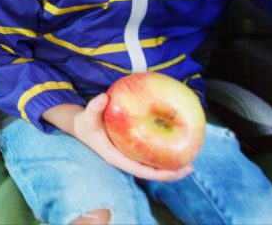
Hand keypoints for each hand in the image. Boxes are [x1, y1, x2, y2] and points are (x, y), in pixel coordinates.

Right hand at [73, 94, 192, 181]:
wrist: (80, 126)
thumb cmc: (85, 123)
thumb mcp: (86, 116)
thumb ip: (94, 107)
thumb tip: (104, 97)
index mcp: (116, 157)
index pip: (140, 171)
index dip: (158, 174)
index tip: (174, 173)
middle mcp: (125, 159)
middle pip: (151, 172)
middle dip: (171, 173)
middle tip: (191, 167)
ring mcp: (129, 155)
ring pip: (153, 165)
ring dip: (171, 165)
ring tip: (190, 159)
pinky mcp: (132, 149)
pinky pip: (150, 155)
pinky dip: (164, 153)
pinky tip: (176, 145)